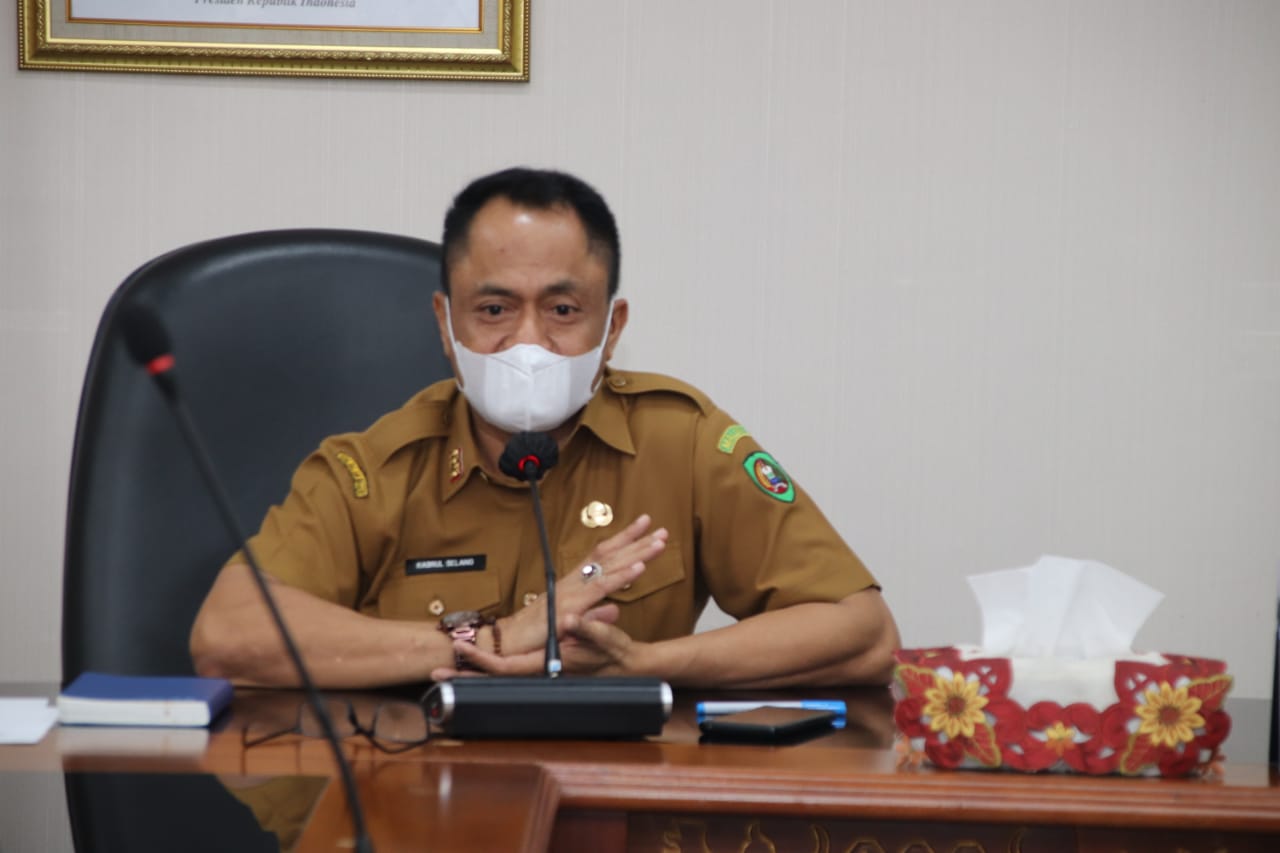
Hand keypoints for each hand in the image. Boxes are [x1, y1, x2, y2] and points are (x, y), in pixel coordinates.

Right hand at [428, 514, 666, 679]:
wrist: (505, 643)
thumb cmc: (534, 634)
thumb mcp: (570, 622)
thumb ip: (594, 614)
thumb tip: (615, 608)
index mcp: (573, 583)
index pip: (602, 555)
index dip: (623, 540)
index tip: (644, 527)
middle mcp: (574, 582)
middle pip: (609, 554)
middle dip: (636, 540)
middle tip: (661, 529)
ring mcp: (573, 592)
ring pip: (610, 566)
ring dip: (636, 553)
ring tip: (659, 543)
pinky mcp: (571, 606)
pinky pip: (600, 587)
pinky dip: (621, 576)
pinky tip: (639, 568)